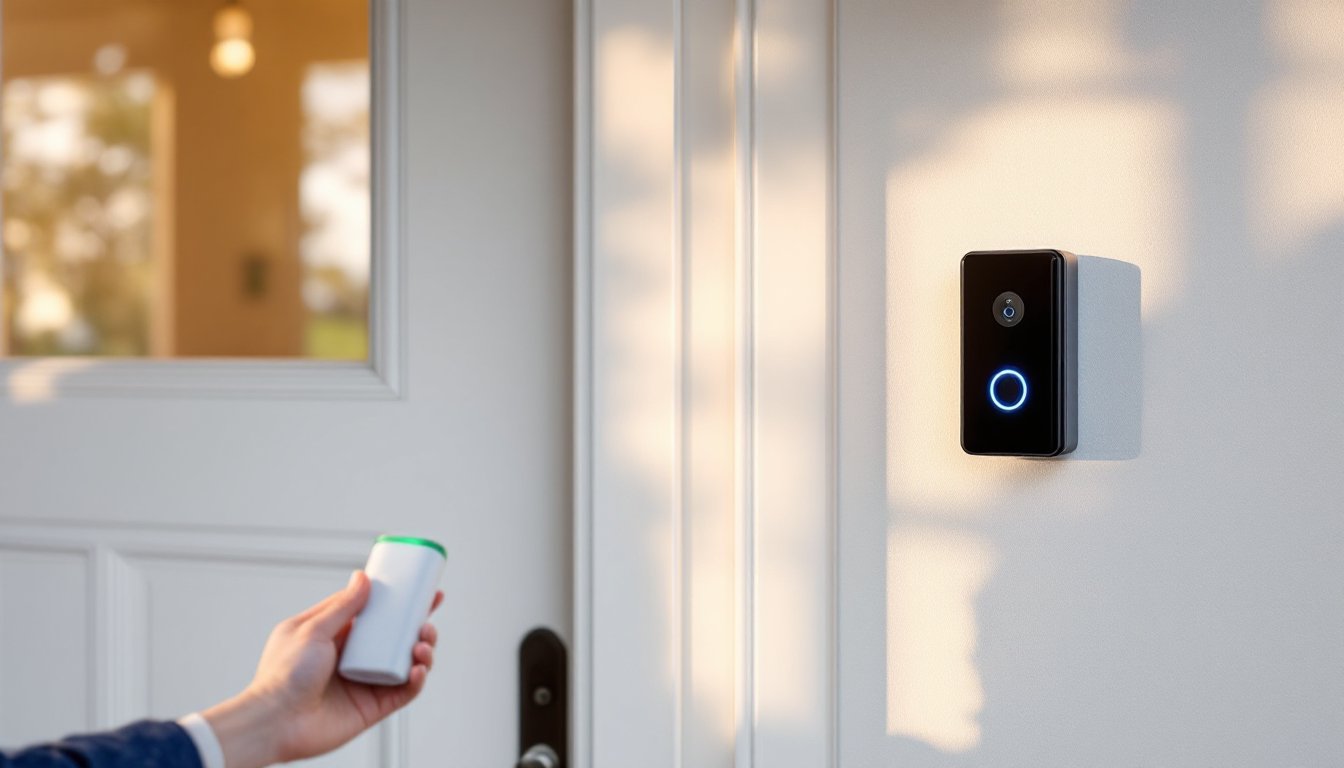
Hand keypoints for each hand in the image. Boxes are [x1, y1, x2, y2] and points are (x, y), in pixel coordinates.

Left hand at [202, 571, 443, 767]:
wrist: (275, 721)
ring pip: (405, 662)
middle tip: (428, 618)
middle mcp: (354, 658)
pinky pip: (404, 691)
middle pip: (396, 637)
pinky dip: (417, 680)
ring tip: (422, 645)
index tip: (420, 590)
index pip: (375, 613)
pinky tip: (418, 670)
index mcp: (337, 635)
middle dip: (418, 626)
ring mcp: (365, 682)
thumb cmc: (283, 675)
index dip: (398, 601)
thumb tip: (362, 576)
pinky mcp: (373, 706)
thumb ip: (342, 605)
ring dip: (422, 651)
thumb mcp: (313, 629)